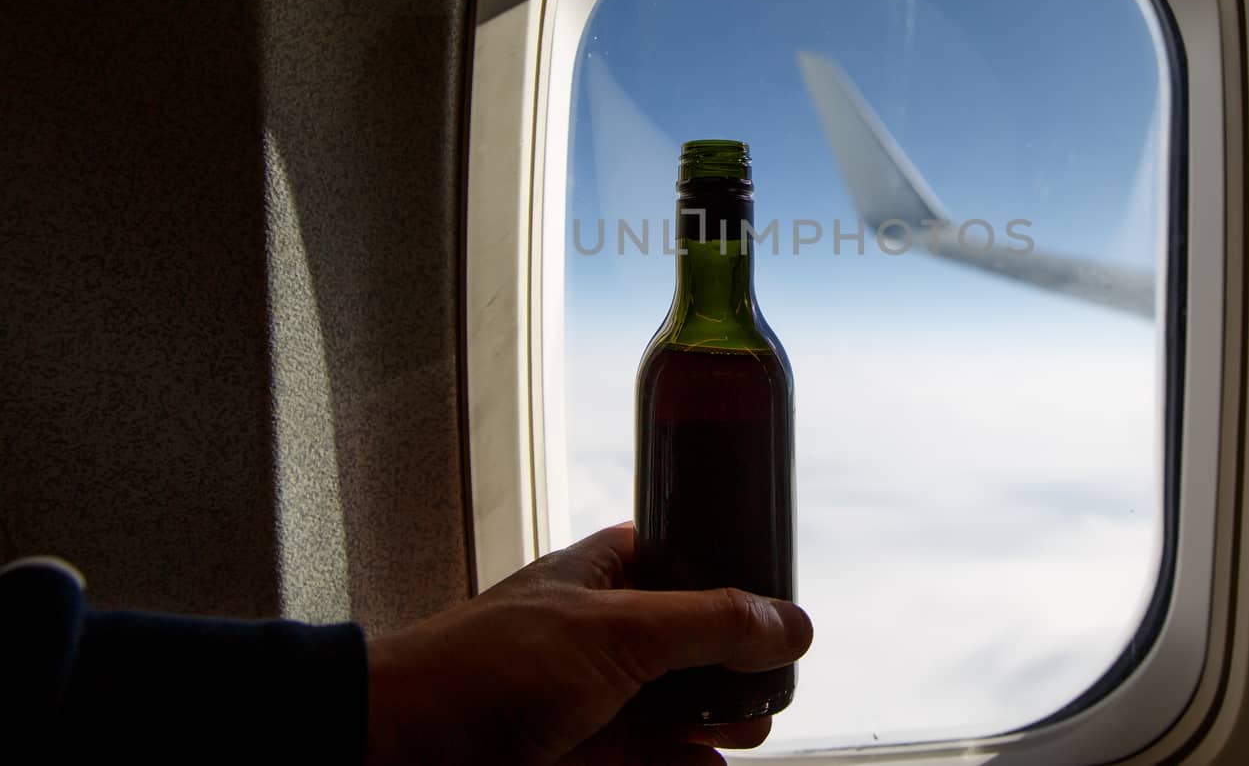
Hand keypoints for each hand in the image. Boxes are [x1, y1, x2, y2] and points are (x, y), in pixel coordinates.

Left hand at [365, 523, 812, 764]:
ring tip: (750, 729)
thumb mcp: (618, 630)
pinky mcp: (582, 755)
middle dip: (736, 661)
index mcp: (600, 573)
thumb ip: (711, 623)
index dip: (729, 570)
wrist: (403, 750)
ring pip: (675, 703)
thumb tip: (792, 624)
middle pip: (690, 638)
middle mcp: (599, 630)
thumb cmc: (490, 668)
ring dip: (719, 717)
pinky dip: (689, 762)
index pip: (681, 555)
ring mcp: (590, 696)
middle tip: (772, 682)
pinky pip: (652, 756)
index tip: (777, 599)